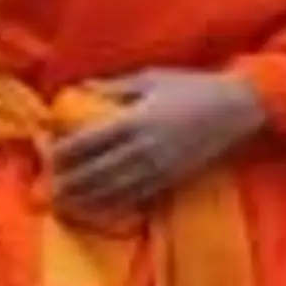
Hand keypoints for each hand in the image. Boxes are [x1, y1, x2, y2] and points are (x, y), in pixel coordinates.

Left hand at [51, 70, 266, 218]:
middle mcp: (145, 149)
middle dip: (72, 182)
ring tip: (68, 203)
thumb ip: (113, 87)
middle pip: (98, 171)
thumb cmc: (191, 87)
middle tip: (50, 189)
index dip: (66, 152)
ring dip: (89, 197)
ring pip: (116, 189)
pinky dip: (117, 203)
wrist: (237, 108)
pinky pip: (140, 196)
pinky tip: (101, 207)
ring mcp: (161, 168)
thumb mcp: (149, 78)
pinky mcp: (174, 179)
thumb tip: (81, 87)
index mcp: (135, 121)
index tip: (49, 157)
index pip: (90, 142)